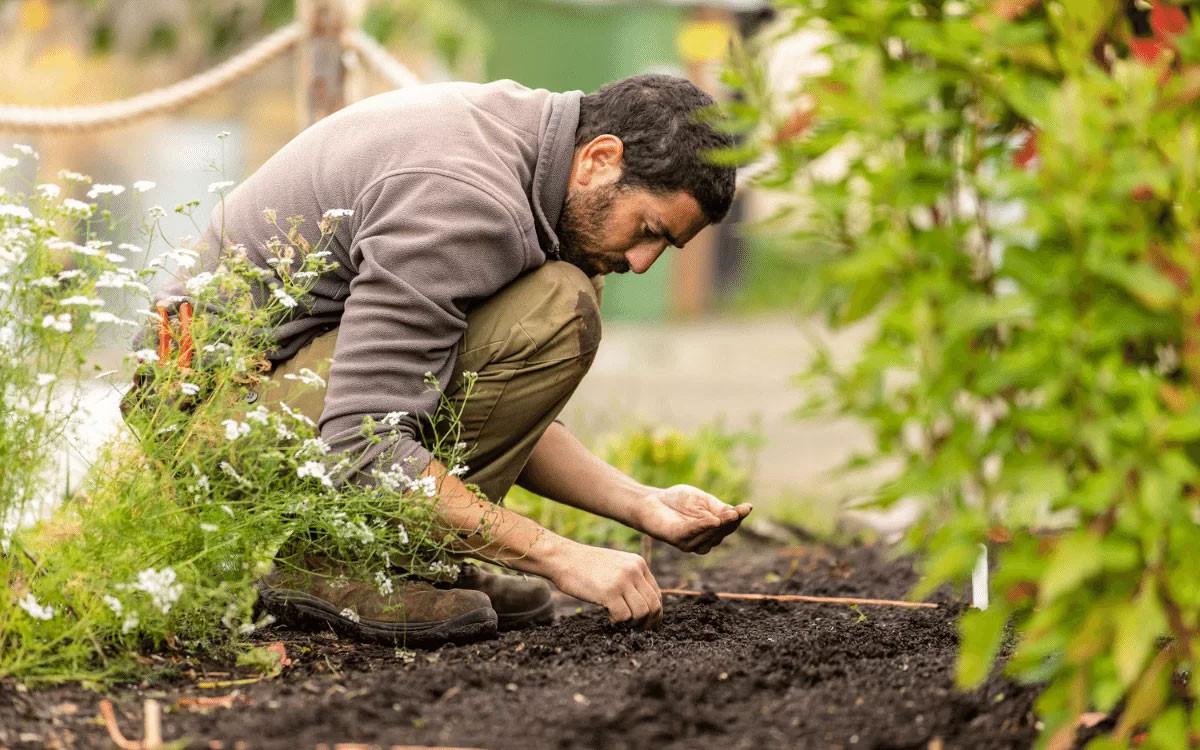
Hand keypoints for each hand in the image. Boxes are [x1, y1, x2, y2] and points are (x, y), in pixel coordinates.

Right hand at [547, 541, 661, 628]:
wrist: (562, 558)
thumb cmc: (585, 565)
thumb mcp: (615, 565)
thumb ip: (631, 579)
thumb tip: (644, 606)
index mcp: (638, 563)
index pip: (656, 594)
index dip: (654, 613)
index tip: (646, 623)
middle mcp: (634, 570)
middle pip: (654, 606)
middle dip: (648, 623)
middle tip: (636, 630)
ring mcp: (622, 581)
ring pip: (642, 613)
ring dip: (633, 623)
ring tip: (619, 620)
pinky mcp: (609, 592)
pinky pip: (624, 617)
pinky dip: (618, 622)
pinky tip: (608, 616)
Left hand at [638, 484, 751, 553]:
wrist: (651, 501)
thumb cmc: (678, 501)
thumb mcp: (703, 501)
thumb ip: (719, 508)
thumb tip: (738, 513)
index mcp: (712, 530)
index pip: (729, 525)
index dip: (738, 517)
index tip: (748, 507)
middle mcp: (704, 540)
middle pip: (722, 532)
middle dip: (731, 522)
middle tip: (738, 512)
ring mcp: (691, 542)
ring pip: (710, 535)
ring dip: (720, 525)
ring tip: (730, 514)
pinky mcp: (677, 539)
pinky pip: (693, 533)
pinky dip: (703, 526)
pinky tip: (713, 520)